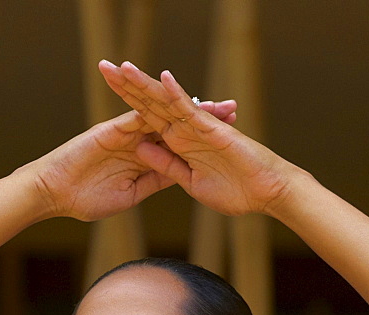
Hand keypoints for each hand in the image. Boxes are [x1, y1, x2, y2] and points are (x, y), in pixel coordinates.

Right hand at [24, 96, 239, 221]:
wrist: (56, 193)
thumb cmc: (86, 199)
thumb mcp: (130, 195)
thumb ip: (154, 180)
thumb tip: (179, 177)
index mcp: (145, 157)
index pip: (181, 145)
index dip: (204, 140)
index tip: (230, 139)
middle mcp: (139, 140)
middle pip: (178, 124)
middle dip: (205, 118)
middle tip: (233, 110)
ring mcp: (126, 132)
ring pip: (163, 115)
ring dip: (187, 108)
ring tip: (214, 104)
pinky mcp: (112, 129)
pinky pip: (137, 114)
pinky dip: (156, 106)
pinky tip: (179, 100)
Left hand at [98, 60, 296, 216]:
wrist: (264, 194)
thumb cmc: (234, 190)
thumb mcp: (189, 182)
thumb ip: (166, 165)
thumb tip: (141, 148)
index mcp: (178, 144)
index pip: (146, 119)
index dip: (126, 105)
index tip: (104, 95)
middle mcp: (185, 130)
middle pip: (150, 104)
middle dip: (127, 86)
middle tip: (104, 66)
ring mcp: (198, 127)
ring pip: (166, 101)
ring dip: (144, 84)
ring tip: (122, 67)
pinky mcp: (212, 129)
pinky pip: (191, 109)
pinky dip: (177, 93)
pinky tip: (161, 78)